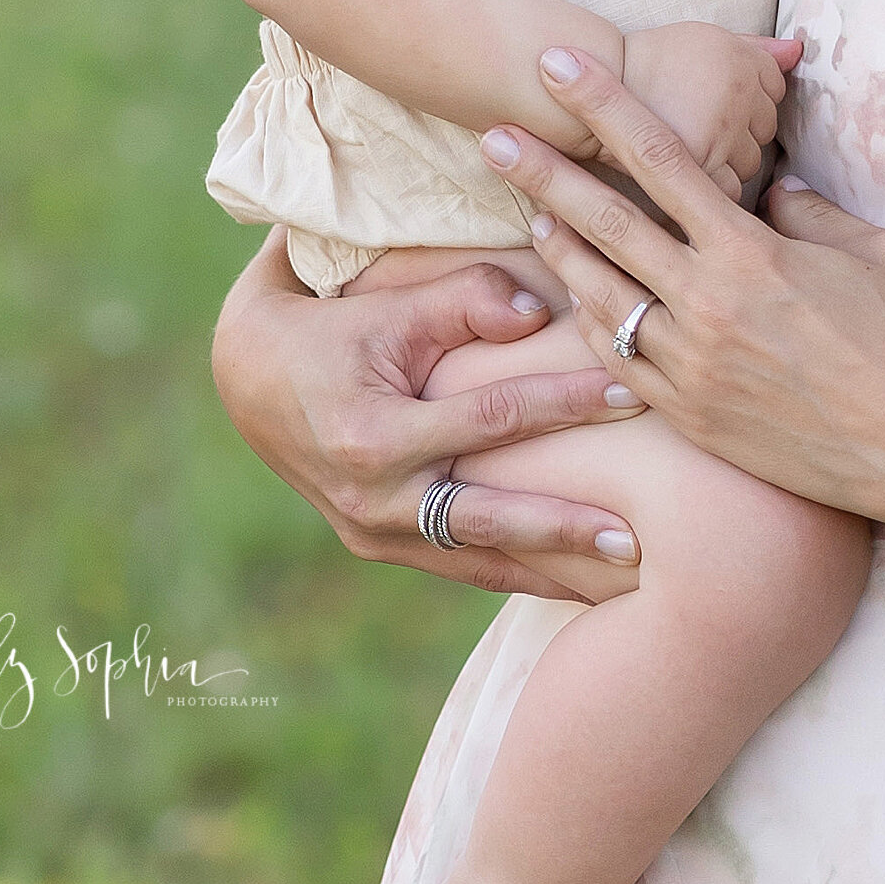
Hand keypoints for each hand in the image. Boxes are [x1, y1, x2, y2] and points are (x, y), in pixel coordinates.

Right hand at [210, 233, 649, 597]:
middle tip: (638, 539)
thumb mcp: (386, 303)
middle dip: (566, 530)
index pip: (493, 418)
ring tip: (626, 579)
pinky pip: (458, 566)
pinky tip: (576, 584)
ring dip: (551, 572)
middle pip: (490, 520)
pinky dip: (516, 572)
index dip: (567, 402)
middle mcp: (372, 501)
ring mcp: (373, 535)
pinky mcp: (379, 547)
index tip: (632, 392)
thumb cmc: (328, 326)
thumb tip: (540, 314)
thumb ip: (464, 299)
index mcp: (372, 438)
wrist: (247, 379)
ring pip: (477, 562)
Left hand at [483, 62, 884, 523]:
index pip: (660, 158)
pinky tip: (578, 301)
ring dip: (559, 250)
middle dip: (544, 172)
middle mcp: (707, 303)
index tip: (559, 66)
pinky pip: (621, 361)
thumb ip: (813, 211)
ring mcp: (691, 364)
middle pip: (605, 221)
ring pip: (600, 295)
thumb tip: (774, 189)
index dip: (604, 105)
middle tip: (493, 137)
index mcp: (750, 251)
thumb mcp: (873, 251)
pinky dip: (594, 325)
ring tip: (529, 215)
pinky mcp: (689, 415)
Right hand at [609, 23, 801, 199]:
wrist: (579, 90)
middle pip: (765, 127)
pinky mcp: (699, 166)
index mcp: (739, 56)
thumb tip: (798, 50)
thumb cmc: (643, 65)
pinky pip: (728, 190)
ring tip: (687, 150)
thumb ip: (754, 49)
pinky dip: (711, 191)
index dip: (745, 98)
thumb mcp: (700, 41)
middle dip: (739, 132)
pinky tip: (688, 179)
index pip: (774, 85)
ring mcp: (720, 130)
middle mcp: (737, 90)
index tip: (712, 99)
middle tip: (696, 126)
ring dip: (725, 163)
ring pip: (748, 162)